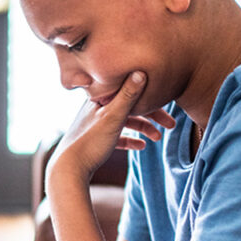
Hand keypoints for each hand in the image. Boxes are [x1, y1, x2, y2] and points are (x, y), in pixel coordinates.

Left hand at [48, 72, 174, 185]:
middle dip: (151, 115)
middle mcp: (96, 108)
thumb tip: (141, 71)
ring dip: (143, 128)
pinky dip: (129, 139)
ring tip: (158, 138)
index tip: (167, 104)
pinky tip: (141, 146)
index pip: (129, 91)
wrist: (68, 170)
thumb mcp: (112, 117)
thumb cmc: (90, 142)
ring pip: (124, 122)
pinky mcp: (94, 141)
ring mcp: (94, 125)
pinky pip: (116, 137)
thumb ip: (128, 95)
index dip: (150, 97)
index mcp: (99, 99)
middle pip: (129, 107)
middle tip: (172, 125)